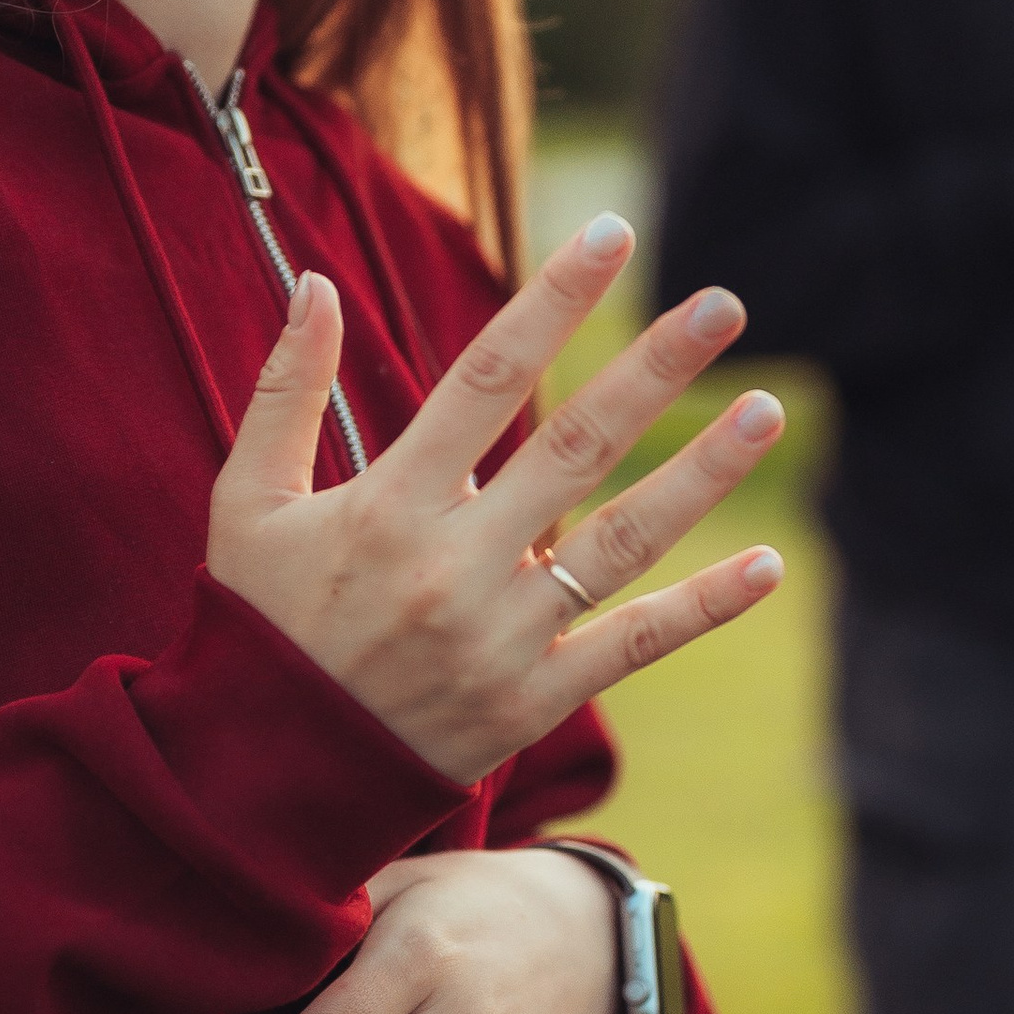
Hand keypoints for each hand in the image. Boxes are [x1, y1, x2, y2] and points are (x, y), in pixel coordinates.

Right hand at [208, 217, 784, 784]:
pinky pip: (631, 644)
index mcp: (387, 504)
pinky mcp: (529, 700)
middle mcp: (454, 564)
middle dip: (654, 369)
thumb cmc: (258, 627)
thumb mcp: (247, 503)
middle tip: (724, 305)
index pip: (485, 379)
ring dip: (702, 474)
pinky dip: (702, 607)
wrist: (264, 780)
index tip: (610, 234)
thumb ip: (285, 392)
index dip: (552, 301)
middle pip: (575, 446)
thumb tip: (317, 285)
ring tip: (766, 411)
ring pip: (622, 540)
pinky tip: (766, 564)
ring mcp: (500, 636)